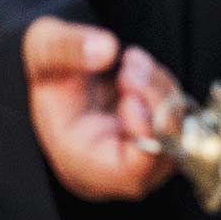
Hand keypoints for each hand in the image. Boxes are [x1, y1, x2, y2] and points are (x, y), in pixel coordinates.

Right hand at [22, 17, 178, 202]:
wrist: (57, 69)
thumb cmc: (47, 67)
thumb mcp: (43, 45)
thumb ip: (68, 47)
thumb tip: (107, 49)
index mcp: (78, 160)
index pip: (130, 174)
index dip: (145, 136)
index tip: (130, 96)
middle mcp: (110, 168)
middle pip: (162, 156)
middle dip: (156, 103)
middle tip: (129, 66)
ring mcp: (134, 155)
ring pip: (177, 135)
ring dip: (162, 90)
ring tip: (130, 60)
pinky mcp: (151, 138)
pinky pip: (177, 120)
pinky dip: (165, 89)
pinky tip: (139, 70)